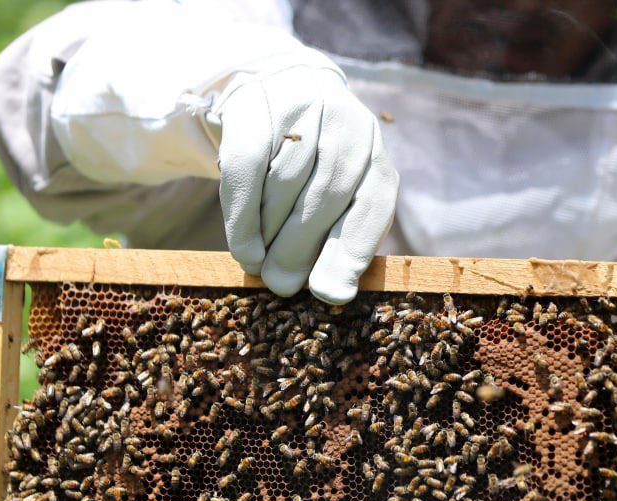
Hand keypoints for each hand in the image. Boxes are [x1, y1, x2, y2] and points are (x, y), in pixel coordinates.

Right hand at [210, 66, 397, 304]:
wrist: (277, 91)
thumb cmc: (311, 167)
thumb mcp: (336, 197)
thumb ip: (337, 240)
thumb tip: (330, 294)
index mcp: (374, 156)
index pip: (372, 205)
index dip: (352, 252)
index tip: (330, 293)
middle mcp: (348, 126)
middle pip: (326, 196)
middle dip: (300, 249)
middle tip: (280, 285)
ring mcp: (304, 110)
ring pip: (286, 182)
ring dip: (270, 233)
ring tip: (258, 265)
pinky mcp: (259, 109)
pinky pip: (249, 169)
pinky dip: (243, 215)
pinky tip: (242, 247)